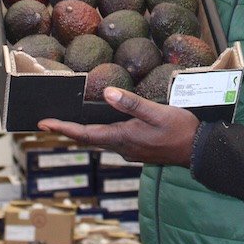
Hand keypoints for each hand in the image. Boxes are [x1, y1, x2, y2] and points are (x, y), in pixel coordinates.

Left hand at [38, 87, 200, 166]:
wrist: (199, 151)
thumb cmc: (180, 130)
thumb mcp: (156, 112)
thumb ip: (131, 104)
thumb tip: (108, 93)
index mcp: (122, 137)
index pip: (85, 135)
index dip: (63, 128)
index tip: (44, 124)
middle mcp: (123, 147)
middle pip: (89, 139)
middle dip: (69, 131)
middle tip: (50, 122)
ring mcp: (131, 150)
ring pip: (101, 141)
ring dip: (85, 133)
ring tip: (71, 122)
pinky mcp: (139, 149)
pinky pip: (114, 141)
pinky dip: (101, 133)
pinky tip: (104, 125)